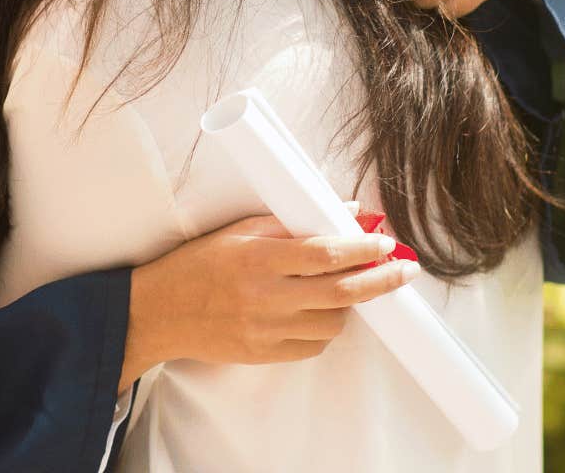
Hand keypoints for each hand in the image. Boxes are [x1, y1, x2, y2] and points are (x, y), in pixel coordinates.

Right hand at [120, 211, 420, 389]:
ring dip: (350, 304)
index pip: (325, 254)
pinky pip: (313, 346)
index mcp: (258, 259)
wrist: (159, 312)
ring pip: (333, 323)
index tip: (386, 243)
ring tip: (346, 287)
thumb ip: (292, 221)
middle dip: (380, 280)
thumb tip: (344, 209)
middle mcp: (265, 297)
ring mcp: (266, 331)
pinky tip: (320, 311)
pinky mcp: (264, 355)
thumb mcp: (240, 230)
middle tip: (404, 270)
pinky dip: (326, 328)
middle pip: (341, 292)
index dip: (362, 249)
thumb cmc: (199, 263)